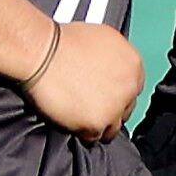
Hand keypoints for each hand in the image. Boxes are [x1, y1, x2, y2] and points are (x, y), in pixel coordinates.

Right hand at [25, 19, 141, 138]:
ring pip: (112, 127)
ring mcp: (114, 107)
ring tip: (80, 116)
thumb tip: (111, 70)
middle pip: (125, 109)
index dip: (117, 92)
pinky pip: (94, 137)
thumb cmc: (63, 41)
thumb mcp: (102, 38)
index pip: (134, 88)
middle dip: (110, 108)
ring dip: (98, 123)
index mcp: (133, 64)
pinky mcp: (96, 123)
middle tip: (90, 105)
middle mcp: (129, 87)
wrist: (41, 53)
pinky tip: (72, 121)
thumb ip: (114, 58)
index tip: (106, 94)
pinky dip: (83, 132)